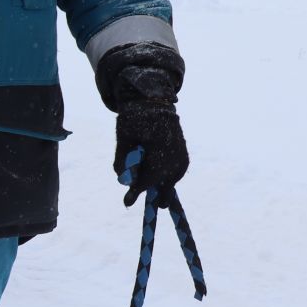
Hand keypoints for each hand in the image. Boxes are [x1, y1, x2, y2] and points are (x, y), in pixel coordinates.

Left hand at [114, 91, 187, 207]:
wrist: (155, 105)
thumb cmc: (136, 120)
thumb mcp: (123, 138)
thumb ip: (122, 160)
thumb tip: (122, 179)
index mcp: (160, 153)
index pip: (147, 180)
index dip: (135, 191)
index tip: (127, 202)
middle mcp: (175, 159)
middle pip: (164, 188)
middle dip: (153, 193)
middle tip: (142, 197)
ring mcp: (181, 161)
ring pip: (169, 183)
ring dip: (158, 184)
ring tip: (148, 172)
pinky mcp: (184, 161)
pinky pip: (173, 176)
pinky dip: (165, 177)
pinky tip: (156, 168)